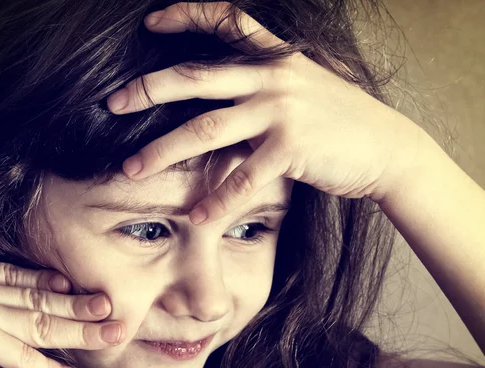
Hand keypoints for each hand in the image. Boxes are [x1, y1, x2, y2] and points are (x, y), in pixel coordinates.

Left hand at [106, 1, 427, 223]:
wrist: (387, 148)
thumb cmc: (342, 122)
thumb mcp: (305, 89)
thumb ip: (264, 90)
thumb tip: (223, 109)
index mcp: (275, 59)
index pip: (226, 22)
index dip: (186, 16)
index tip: (150, 23)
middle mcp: (273, 78)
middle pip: (197, 79)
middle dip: (149, 90)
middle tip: (112, 104)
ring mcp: (281, 111)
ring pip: (207, 129)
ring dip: (164, 151)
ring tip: (132, 170)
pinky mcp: (291, 148)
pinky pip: (242, 177)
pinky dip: (217, 199)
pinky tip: (196, 215)